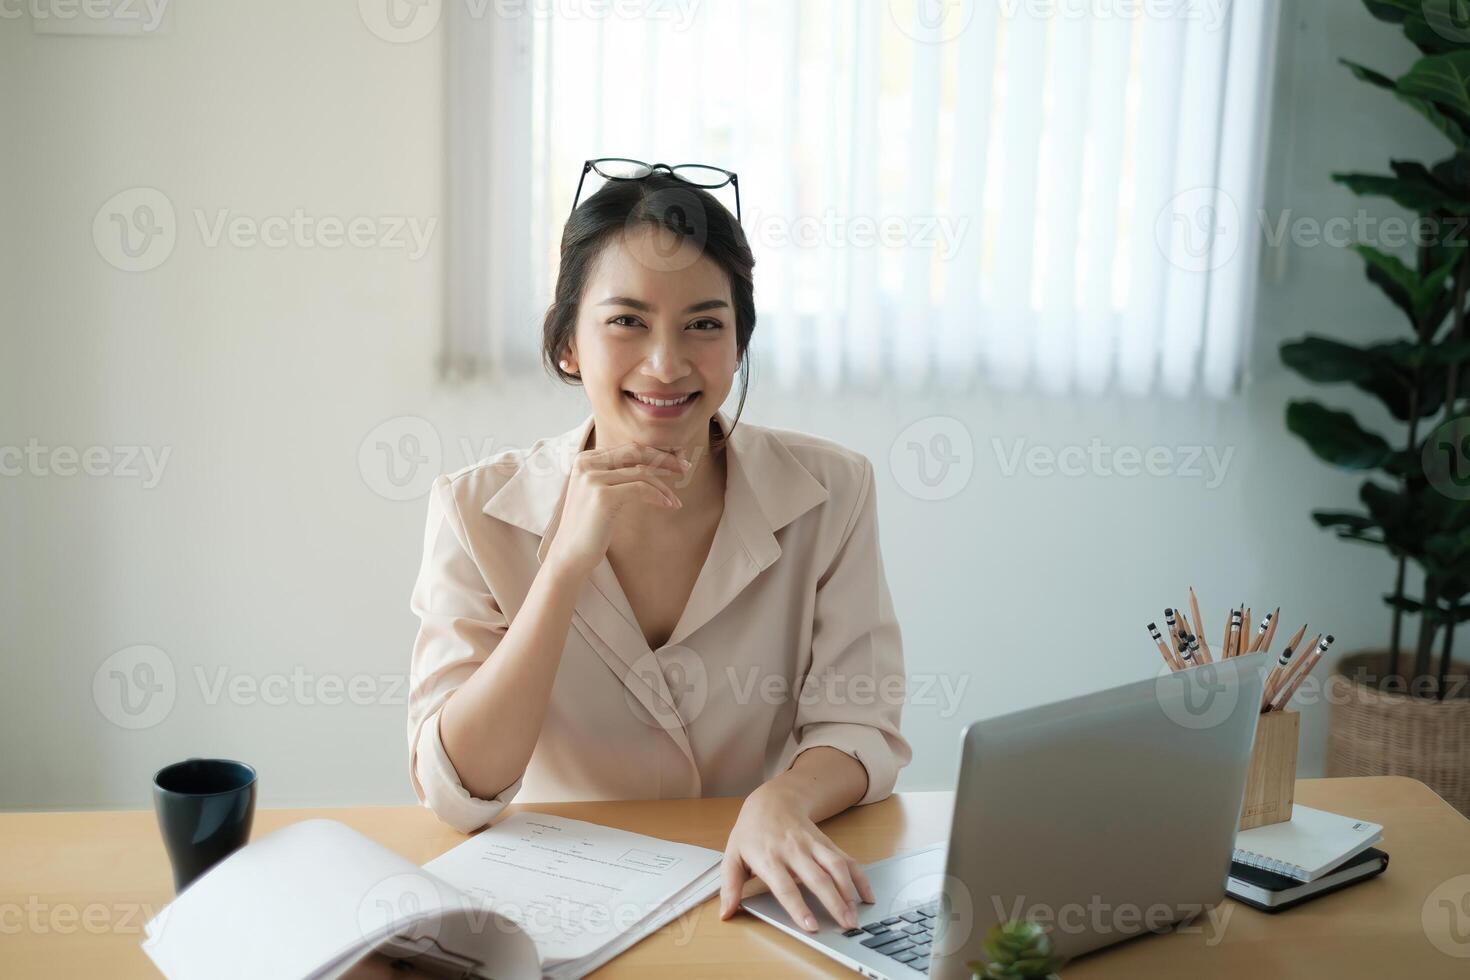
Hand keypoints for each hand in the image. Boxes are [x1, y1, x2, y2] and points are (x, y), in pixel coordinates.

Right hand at [543, 442, 689, 577]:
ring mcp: (592, 478)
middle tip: (685, 467)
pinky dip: (658, 496)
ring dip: (663, 486)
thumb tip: (652, 463)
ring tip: (675, 501)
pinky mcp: (602, 496)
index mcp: (585, 459)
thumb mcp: (601, 492)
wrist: (570, 554)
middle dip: (664, 458)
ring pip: (641, 473)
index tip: (675, 460)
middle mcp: (586, 463)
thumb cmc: (590, 526)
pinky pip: (641, 489)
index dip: (654, 452)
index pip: (627, 448)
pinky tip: (668, 505)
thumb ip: (617, 474)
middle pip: (635, 451)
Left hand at [718, 782, 875, 932]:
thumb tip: (726, 914)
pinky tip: (867, 895)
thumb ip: (730, 886)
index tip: (811, 925)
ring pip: (835, 866)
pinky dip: (859, 877)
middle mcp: (793, 850)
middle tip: (846, 925)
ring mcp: (812, 845)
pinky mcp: (826, 842)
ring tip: (856, 914)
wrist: (771, 800)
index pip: (785, 886)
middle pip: (817, 878)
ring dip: (849, 891)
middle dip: (834, 902)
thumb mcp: (732, 856)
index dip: (799, 907)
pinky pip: (846, 859)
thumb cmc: (751, 832)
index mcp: (768, 858)